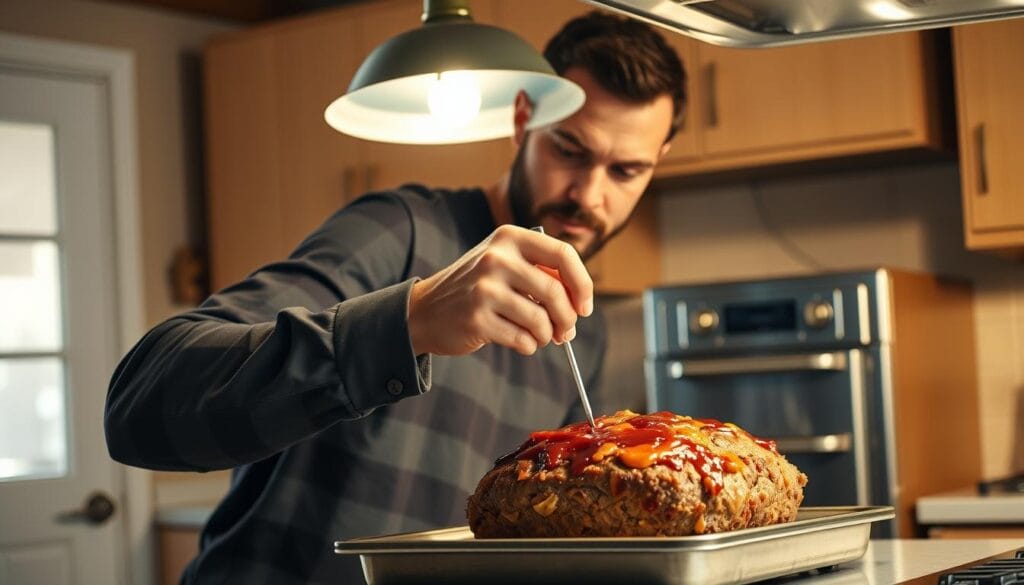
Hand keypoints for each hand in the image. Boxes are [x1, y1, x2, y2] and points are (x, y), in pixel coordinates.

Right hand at [407, 225, 593, 355]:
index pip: (564, 255)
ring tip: (539, 336)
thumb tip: (579, 303)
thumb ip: (541, 273)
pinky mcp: (476, 318)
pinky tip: (519, 341)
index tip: (585, 307)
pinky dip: (528, 346)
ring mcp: (484, 288)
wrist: (425, 310)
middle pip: (555, 292)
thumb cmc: (475, 289)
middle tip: (565, 332)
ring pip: (540, 320)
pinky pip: (522, 339)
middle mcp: (496, 258)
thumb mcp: (504, 264)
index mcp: (509, 237)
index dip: (583, 284)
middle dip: (567, 319)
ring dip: (547, 335)